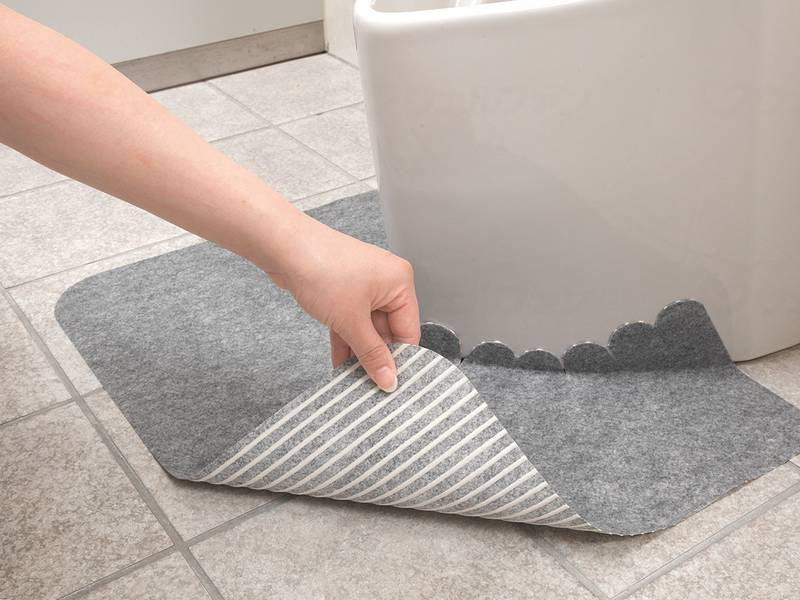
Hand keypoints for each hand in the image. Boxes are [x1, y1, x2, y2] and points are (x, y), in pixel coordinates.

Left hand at [268, 213, 419, 391]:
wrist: (284, 247)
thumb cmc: (321, 267)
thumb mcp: (351, 320)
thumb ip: (372, 353)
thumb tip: (388, 377)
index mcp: (399, 282)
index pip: (409, 330)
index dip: (400, 358)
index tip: (392, 383)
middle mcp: (385, 282)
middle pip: (387, 330)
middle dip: (376, 356)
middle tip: (370, 384)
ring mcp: (363, 285)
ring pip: (366, 328)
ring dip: (358, 351)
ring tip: (352, 378)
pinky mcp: (343, 290)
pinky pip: (350, 321)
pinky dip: (345, 339)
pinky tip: (340, 361)